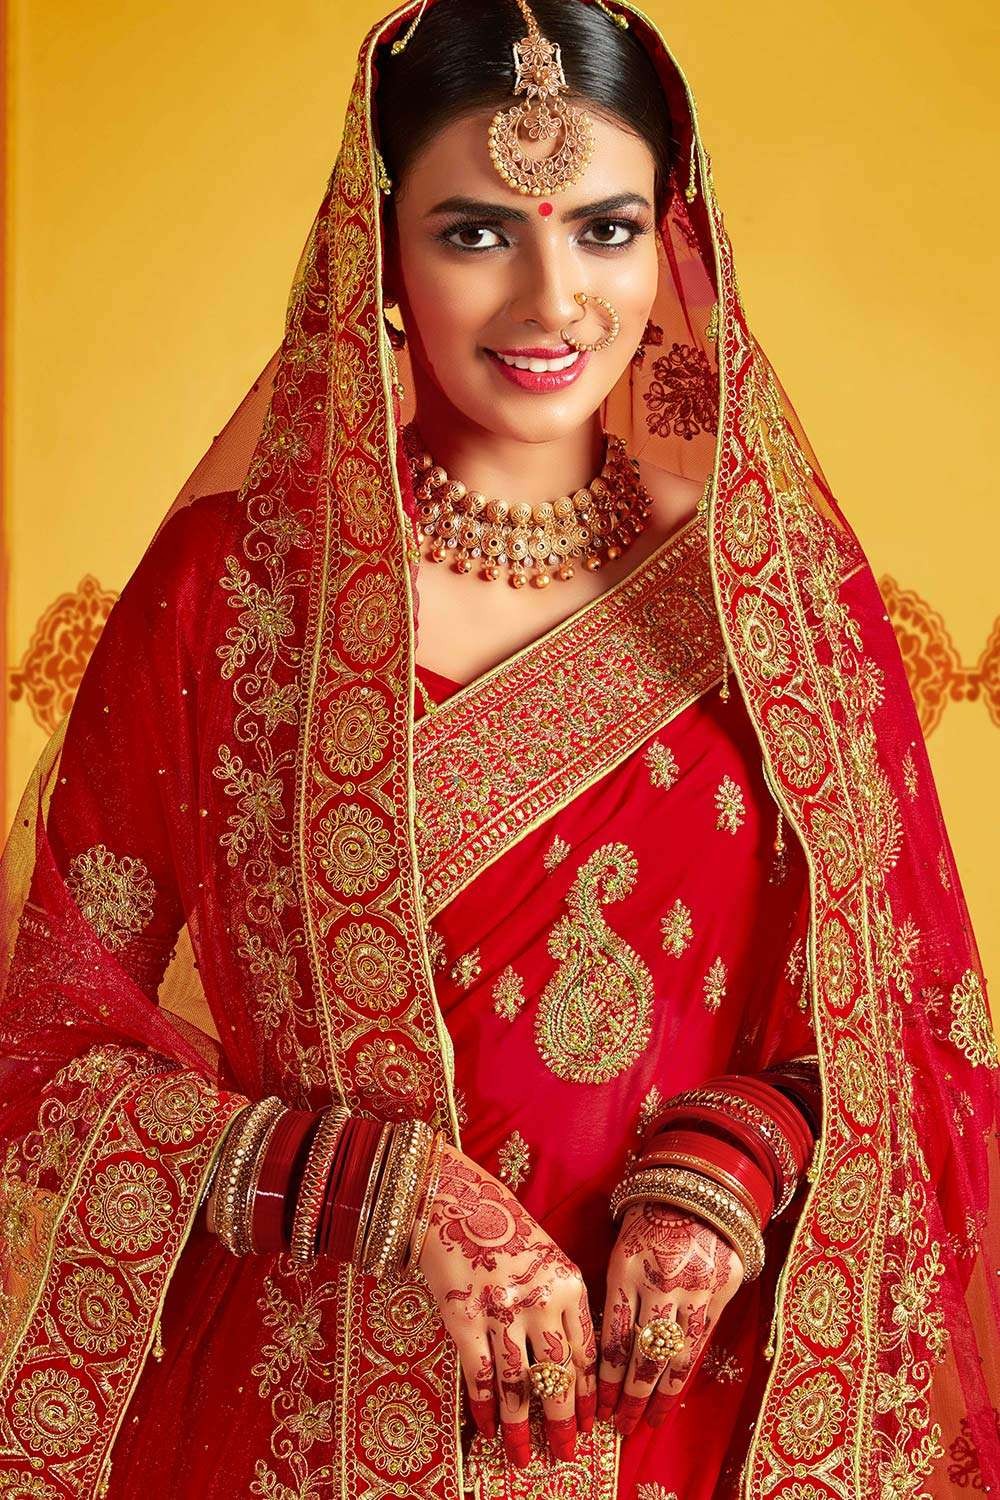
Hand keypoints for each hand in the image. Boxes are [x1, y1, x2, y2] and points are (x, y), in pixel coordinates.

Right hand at [412, 1143, 597, 1467]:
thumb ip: (562, 1303)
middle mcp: (540, 1299)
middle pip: (557, 1376)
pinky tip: (485, 1428)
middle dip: (562, 1422)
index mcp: (569, 1283)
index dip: (588, 1395)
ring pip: (517, 1384)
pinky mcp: (464, 1317)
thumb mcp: (548, 1258)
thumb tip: (572, 1366)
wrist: (455, 1199)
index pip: (586, 1353)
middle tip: (565, 1456)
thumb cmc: (505, 1229)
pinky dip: (483, 1406)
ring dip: (520, 1427)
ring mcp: (501, 1310)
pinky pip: (480, 1374)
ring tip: (523, 1457)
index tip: (591, 1426)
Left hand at [596, 1201, 743, 1435]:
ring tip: (648, 1423)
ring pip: (674, 1353)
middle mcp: (661, 1281)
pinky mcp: (721, 1291)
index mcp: (625, 1267)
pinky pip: (701, 1341)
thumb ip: (616, 1295)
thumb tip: (602, 1353)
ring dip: (659, 1394)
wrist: (696, 1192)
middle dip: (630, 1395)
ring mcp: (695, 1288)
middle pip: (643, 1352)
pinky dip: (686, 1370)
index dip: (605, 1377)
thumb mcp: (620, 1249)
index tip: (597, 1406)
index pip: (613, 1335)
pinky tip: (674, 1393)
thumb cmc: (646, 1221)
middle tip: (620, 1427)